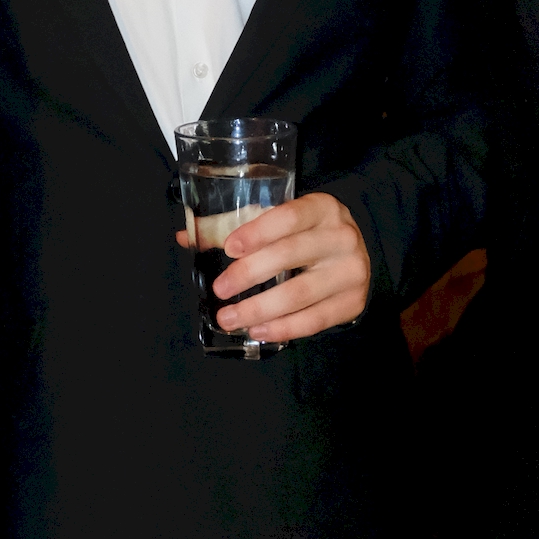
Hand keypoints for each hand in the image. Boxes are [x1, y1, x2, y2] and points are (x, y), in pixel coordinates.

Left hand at [176, 191, 371, 344]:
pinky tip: (258, 330)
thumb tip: (184, 237)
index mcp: (322, 208)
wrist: (354, 256)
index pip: (288, 217)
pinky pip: (314, 321)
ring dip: (259, 309)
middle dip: (249, 274)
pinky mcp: (353, 303)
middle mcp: (341, 237)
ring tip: (229, 318)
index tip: (229, 249)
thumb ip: (233, 226)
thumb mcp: (279, 221)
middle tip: (220, 289)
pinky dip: (283, 328)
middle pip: (290, 256)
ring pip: (299, 294)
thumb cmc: (306, 234)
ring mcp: (351, 271)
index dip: (257, 233)